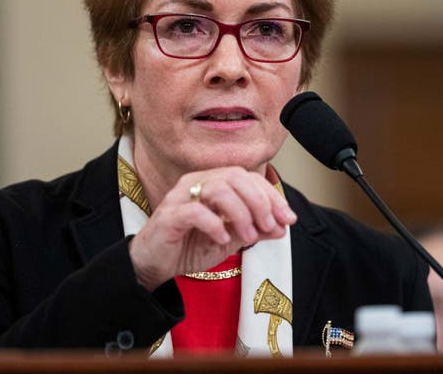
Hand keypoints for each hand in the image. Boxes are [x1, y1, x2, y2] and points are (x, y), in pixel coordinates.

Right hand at [128, 167, 296, 290]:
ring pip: (218, 189)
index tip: (287, 219)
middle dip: (259, 202)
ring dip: (240, 213)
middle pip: (236, 177)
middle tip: (269, 226)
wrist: (155, 265)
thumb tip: (283, 226)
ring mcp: (181, 196)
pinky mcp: (169, 215)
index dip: (271, 196)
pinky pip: (195, 211)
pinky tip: (222, 238)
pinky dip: (215, 223)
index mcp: (212, 183)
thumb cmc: (189, 246)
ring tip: (248, 237)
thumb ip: (255, 230)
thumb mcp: (230, 239)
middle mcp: (196, 182)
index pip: (248, 178)